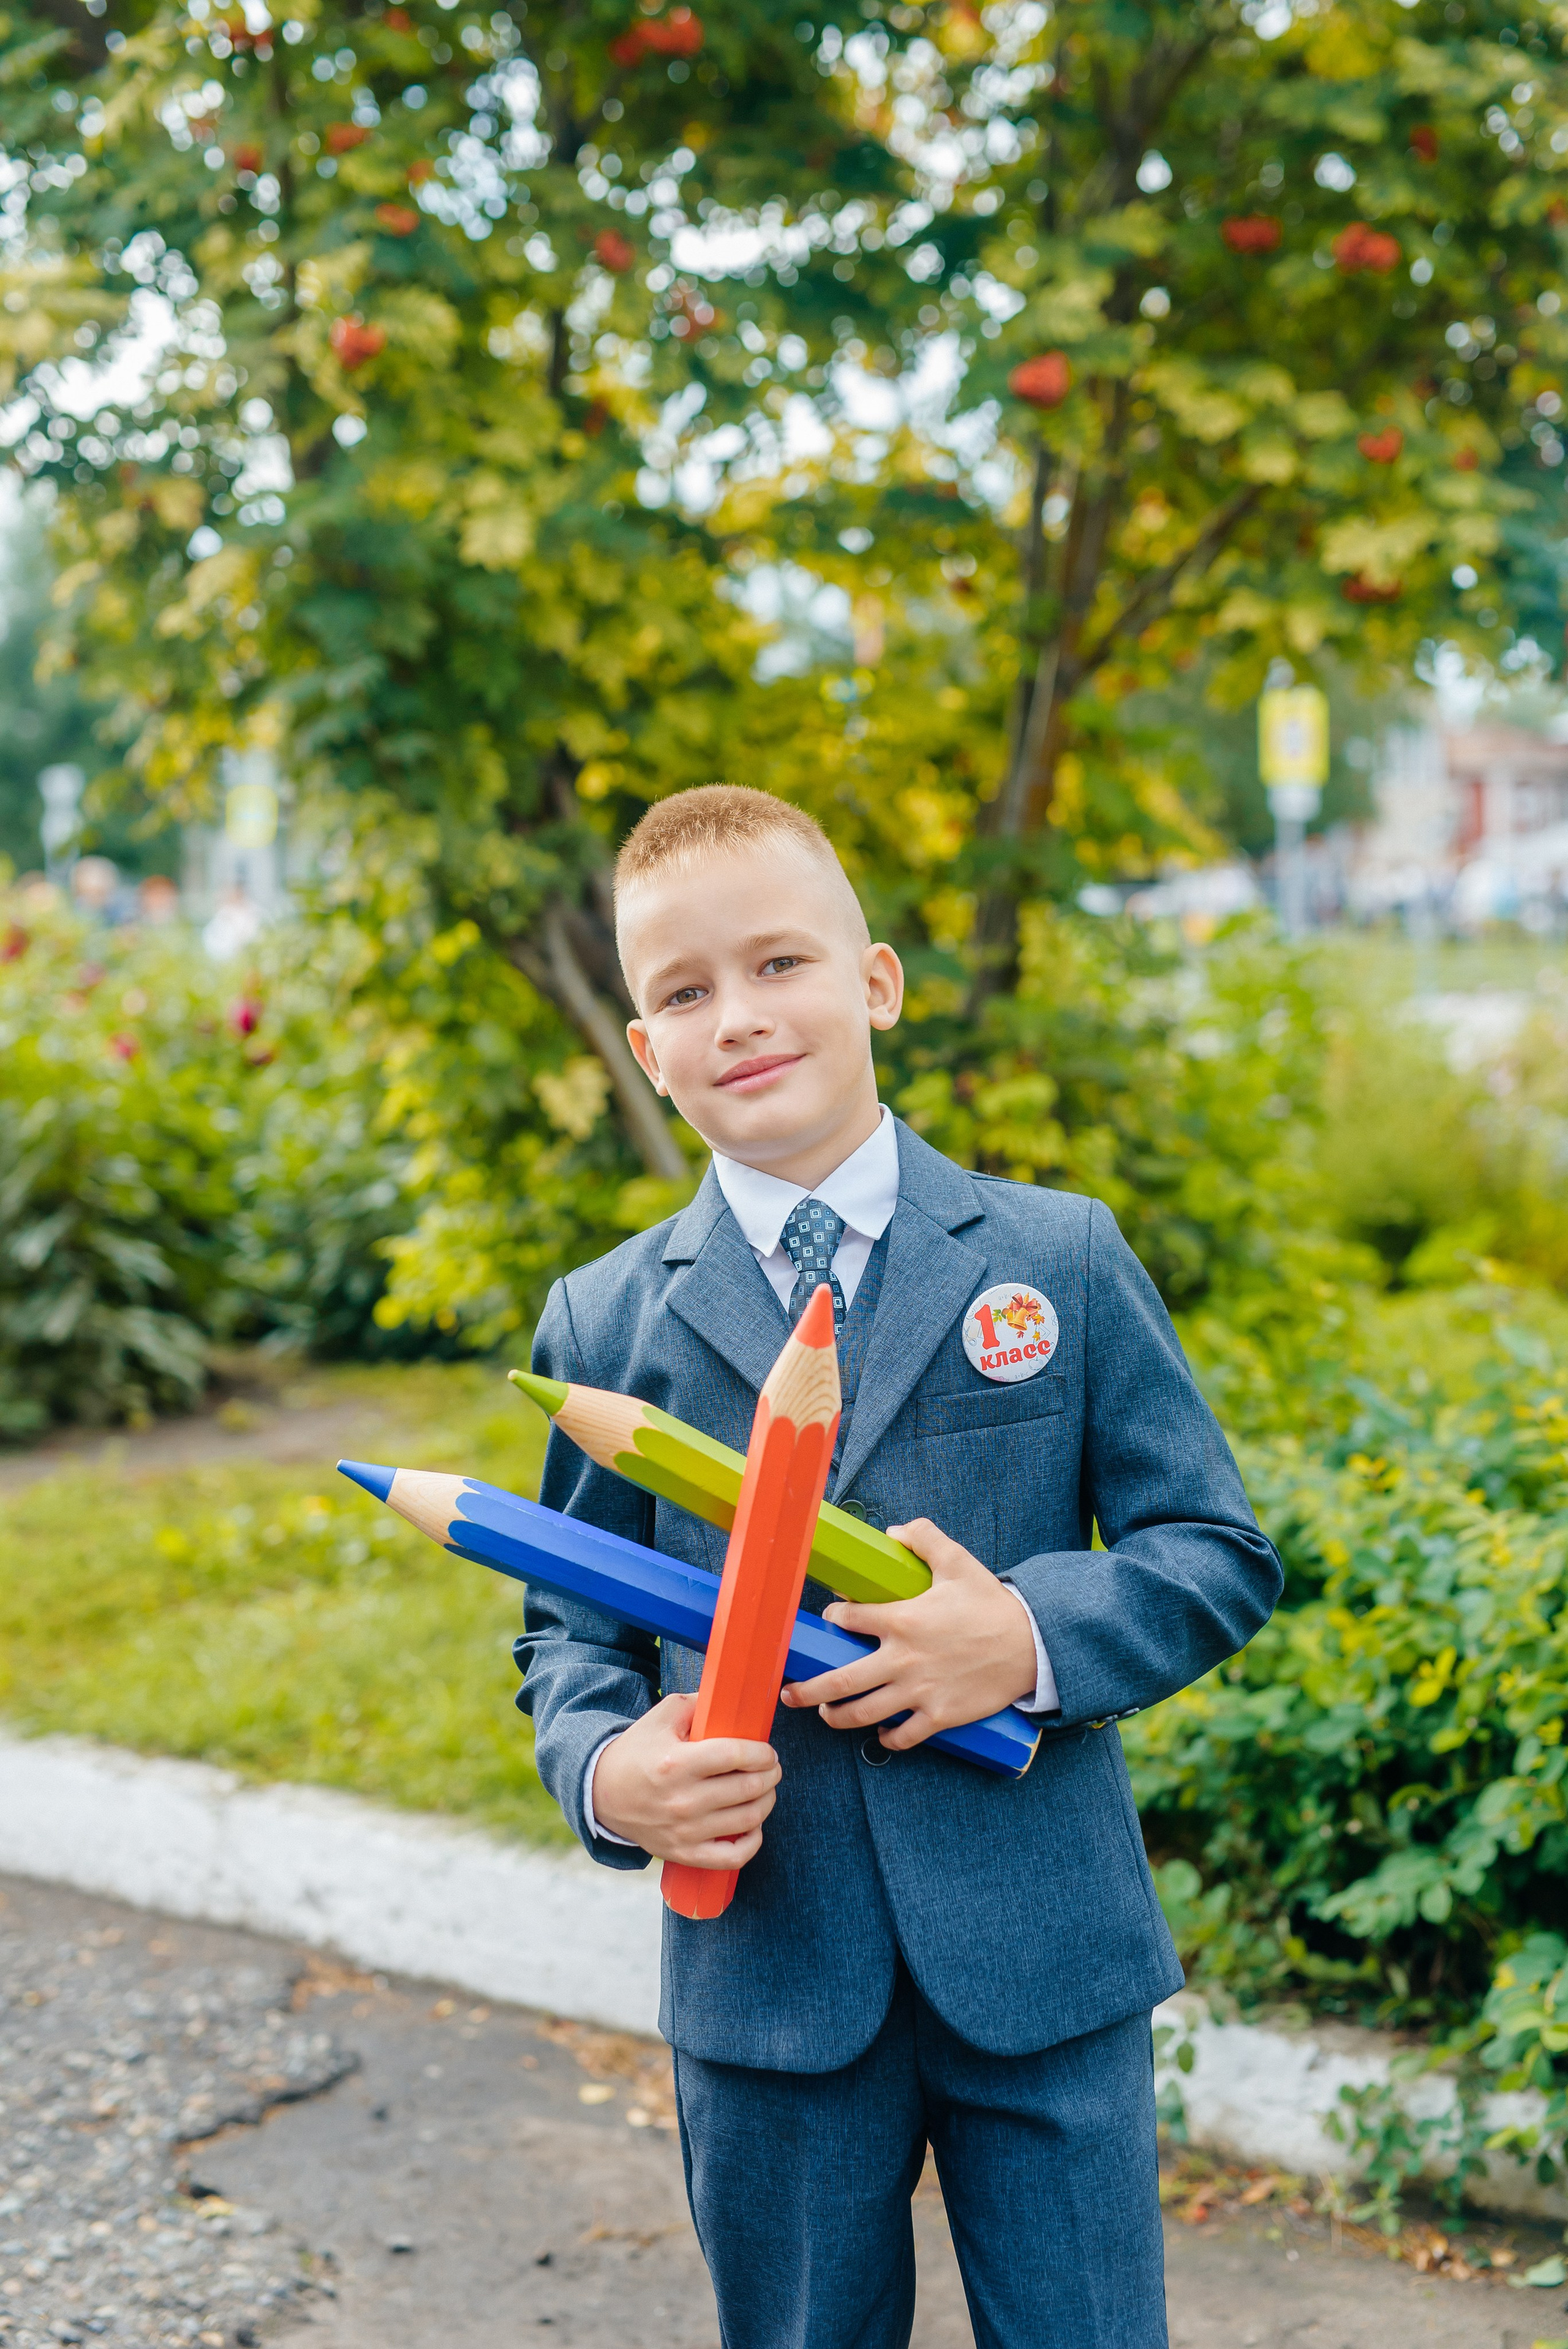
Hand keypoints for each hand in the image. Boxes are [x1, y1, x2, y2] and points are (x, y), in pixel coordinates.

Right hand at [591, 1693, 781, 1867]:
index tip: (767, 1751)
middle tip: (772, 1767)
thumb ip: (697, 1703)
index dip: (761, 1753)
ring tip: (765, 1789)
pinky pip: (732, 1857)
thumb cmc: (637, 1752)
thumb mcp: (661, 1718)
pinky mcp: (683, 1853)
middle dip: (770, 1774)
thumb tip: (733, 1701)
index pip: (734, 1755)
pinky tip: (753, 1826)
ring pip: (747, 1820)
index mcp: (675, 1762)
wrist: (602, 1794)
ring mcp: (684, 1831)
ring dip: (767, 1802)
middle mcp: (681, 1800)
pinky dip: (752, 1842)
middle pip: (747, 1787)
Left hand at [779, 1518, 1038, 1751]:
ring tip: (825, 1715)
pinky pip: (902, 1736)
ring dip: (837, 1717)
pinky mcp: (938, 1716)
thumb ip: (923, 1538)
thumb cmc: (992, 1604)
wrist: (1031, 1645)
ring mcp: (919, 1693)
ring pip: (863, 1713)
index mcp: (901, 1620)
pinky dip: (887, 1739)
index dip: (834, 1618)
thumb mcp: (958, 1561)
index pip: (848, 1620)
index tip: (831, 1619)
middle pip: (840, 1681)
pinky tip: (879, 1735)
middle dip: (808, 1690)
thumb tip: (893, 1532)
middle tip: (788, 1693)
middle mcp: (902, 1660)